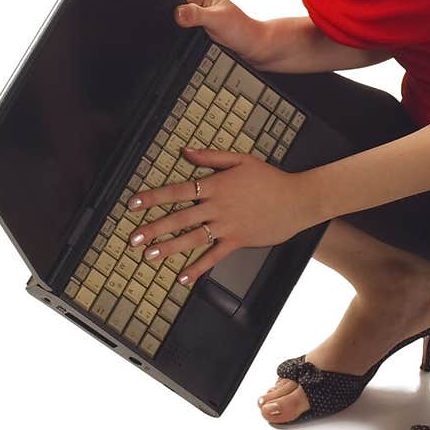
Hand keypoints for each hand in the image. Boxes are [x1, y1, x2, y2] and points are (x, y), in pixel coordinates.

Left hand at [125, 146, 314, 285]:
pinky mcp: (237, 241)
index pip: (177, 191)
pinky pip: (213, 256)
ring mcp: (227, 226)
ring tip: (149, 255)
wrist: (297, 199)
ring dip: (169, 248)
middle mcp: (218, 207)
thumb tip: (184, 152)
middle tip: (133, 237)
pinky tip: (182, 277)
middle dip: (154, 228)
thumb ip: (210, 157)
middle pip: (179, 218)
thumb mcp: (241, 159)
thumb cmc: (270, 178)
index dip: (153, 197)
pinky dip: (197, 268)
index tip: (133, 203)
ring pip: (192, 238)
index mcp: (216, 185)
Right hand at [175, 0, 267, 63]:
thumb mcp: (217, 21)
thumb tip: (178, 13)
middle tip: (198, 27)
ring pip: (174, 17)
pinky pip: (180, 25)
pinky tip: (198, 34)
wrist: (250, 45)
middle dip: (178, 19)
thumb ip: (196, 15)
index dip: (173, 7)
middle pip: (173, 5)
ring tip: (202, 30)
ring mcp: (194, 8)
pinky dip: (185, 32)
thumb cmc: (240, 30)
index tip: (180, 20)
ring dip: (182, 27)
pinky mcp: (194, 20)